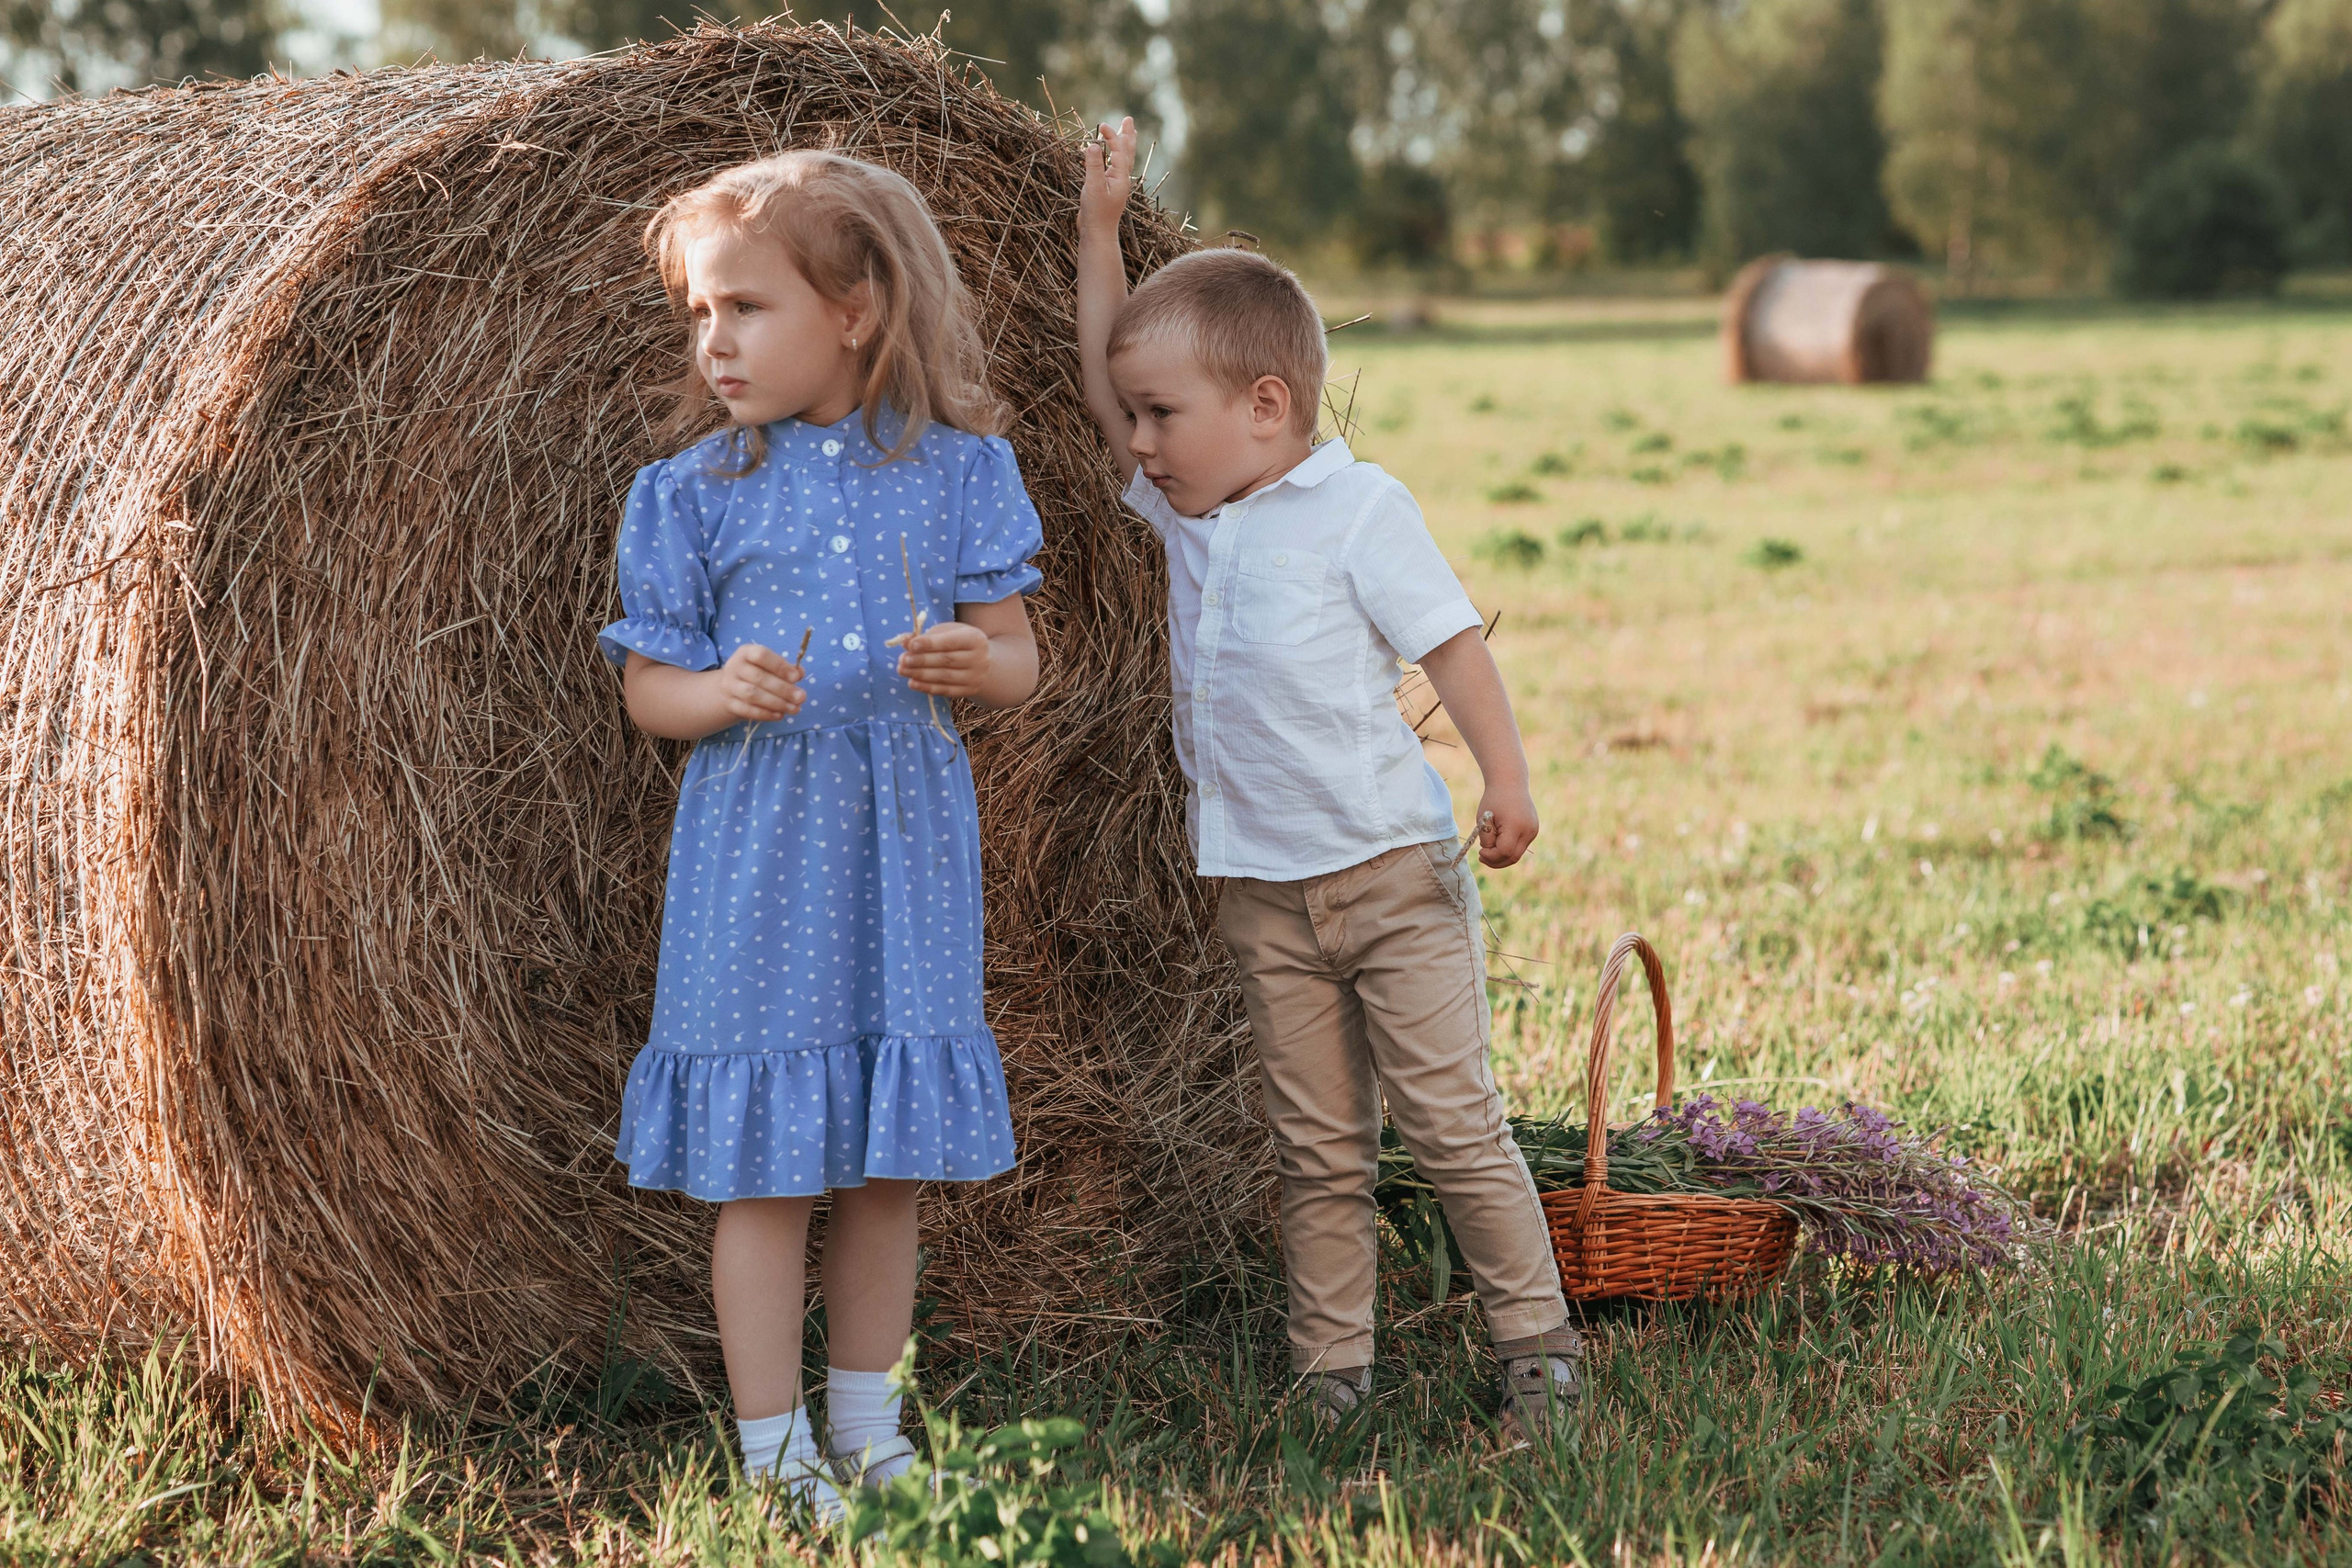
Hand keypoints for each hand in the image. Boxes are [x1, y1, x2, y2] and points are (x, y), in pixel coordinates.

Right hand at [716, 642, 805, 722]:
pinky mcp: (729, 703)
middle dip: (783, 689)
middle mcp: (734, 667)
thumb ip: (786, 668)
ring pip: (752, 695)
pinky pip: (747, 710)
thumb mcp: (769, 666)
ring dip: (777, 703)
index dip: (779, 666)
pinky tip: (780, 715)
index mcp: (746, 652)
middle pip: (759, 678)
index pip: (761, 655)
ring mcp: (729, 686)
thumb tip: (799, 673)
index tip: (796, 677)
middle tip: (801, 697)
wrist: (730, 689)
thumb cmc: (756, 673)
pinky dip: (765, 714)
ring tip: (795, 708)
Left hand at [892, 620, 991, 697]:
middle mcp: (980, 658)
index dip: (929, 644)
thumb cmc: (958, 643)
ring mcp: (976, 677)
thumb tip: (905, 641)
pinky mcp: (970, 690)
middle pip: (946, 660)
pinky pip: (945, 690)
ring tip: (902, 670)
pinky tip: (912, 683)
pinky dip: (926, 687)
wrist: (980, 663)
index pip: (950, 642)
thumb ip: (926, 636)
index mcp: (975, 639)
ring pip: (944, 677)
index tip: (910, 645)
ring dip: (920, 674)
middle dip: (921, 660)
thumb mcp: (946, 633)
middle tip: (902, 659)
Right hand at [1080, 117, 1134, 236]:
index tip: (1102, 126)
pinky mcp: (1108, 189)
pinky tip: (1111, 156)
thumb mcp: (1093, 188)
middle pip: (1127, 152)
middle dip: (1127, 135)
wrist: (1097, 234)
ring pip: (1123, 159)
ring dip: (1124, 144)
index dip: (1111, 136)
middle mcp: (1122, 179)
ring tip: (1126, 133)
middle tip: (1128, 120)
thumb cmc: (1096, 213)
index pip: (1118, 151)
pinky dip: (1115, 156)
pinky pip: (1115, 167)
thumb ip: (1093, 166)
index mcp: (1121, 177)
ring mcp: (1116, 184)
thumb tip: (1093, 145)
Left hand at [1475, 788, 1538, 868]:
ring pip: (1518, 854)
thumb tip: (1490, 854)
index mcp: (1516, 826)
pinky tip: (1498, 843)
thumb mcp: (1484, 819)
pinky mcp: (1534, 831)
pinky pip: (1521, 846)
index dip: (1491, 856)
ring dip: (1502, 856)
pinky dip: (1509, 849)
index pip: (1504, 852)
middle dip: (1496, 862)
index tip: (1480, 852)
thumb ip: (1486, 839)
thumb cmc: (1494, 800)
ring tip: (1488, 851)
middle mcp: (1529, 830)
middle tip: (1482, 858)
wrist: (1510, 783)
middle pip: (1513, 857)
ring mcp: (1533, 831)